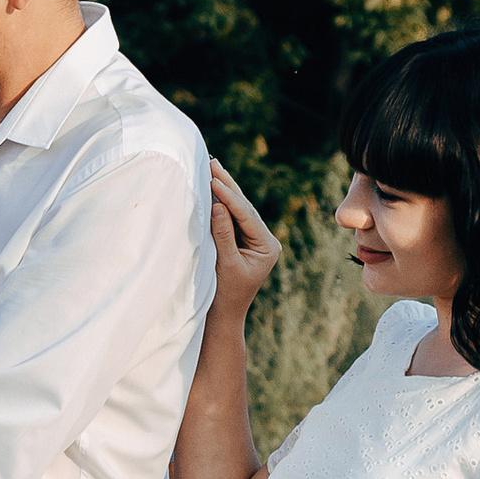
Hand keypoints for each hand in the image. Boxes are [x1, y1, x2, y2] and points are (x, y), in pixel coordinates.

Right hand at [208, 162, 279, 321]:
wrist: (221, 317)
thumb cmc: (223, 295)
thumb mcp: (224, 264)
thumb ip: (222, 235)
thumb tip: (218, 206)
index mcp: (268, 247)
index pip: (247, 215)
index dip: (229, 197)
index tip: (212, 179)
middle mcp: (265, 241)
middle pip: (245, 207)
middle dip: (227, 185)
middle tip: (212, 162)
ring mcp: (254, 241)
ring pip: (238, 210)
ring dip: (224, 189)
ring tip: (211, 167)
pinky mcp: (242, 242)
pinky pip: (231, 218)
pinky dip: (220, 203)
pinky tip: (210, 187)